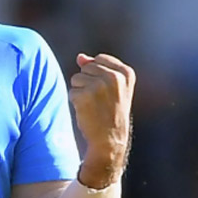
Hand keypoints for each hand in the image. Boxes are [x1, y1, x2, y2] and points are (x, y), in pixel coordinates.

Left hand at [69, 53, 135, 187]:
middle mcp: (114, 77)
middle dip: (87, 82)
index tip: (106, 91)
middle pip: (86, 67)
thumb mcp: (113, 88)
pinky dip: (75, 101)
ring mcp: (99, 86)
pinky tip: (87, 111)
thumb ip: (98, 69)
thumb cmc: (111, 112)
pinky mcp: (84, 96)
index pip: (99, 59)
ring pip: (76, 78)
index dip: (97, 75)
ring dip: (80, 92)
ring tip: (93, 106)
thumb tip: (80, 57)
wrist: (110, 140)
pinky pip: (71, 91)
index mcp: (126, 73)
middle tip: (99, 100)